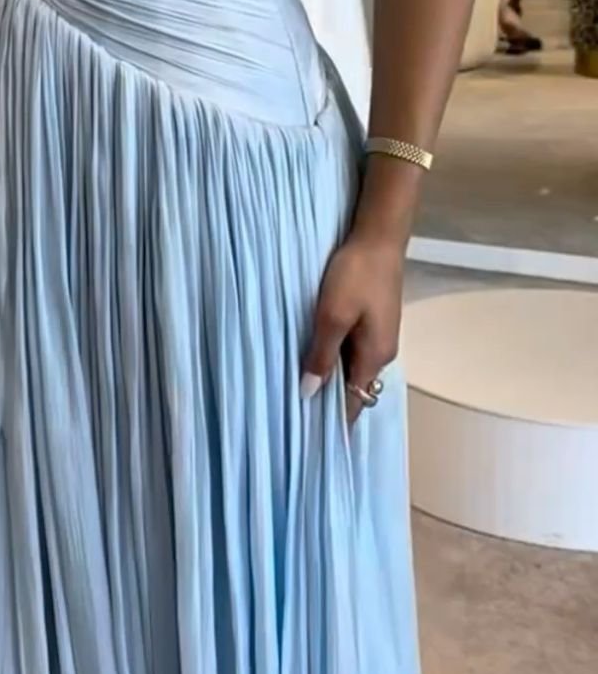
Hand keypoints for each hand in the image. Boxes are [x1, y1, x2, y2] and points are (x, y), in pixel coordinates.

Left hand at [301, 231, 404, 426]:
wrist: (378, 237)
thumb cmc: (356, 276)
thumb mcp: (332, 316)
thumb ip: (322, 356)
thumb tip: (310, 393)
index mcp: (374, 356)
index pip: (354, 402)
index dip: (334, 420)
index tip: (309, 436)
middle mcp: (381, 352)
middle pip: (353, 387)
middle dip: (328, 400)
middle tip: (293, 411)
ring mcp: (378, 335)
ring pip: (351, 367)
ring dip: (329, 375)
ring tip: (296, 383)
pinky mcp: (372, 320)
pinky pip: (351, 349)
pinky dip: (333, 356)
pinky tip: (312, 352)